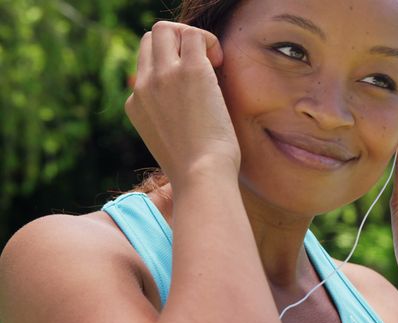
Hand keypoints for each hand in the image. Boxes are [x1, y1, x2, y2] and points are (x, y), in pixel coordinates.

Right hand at [125, 21, 239, 187]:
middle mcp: (144, 86)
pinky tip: (220, 62)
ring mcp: (163, 76)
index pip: (146, 68)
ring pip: (165, 30)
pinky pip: (194, 35)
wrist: (201, 176)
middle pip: (151, 41)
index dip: (172, 69)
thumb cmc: (198, 169)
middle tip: (203, 67)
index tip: (194, 90)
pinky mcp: (189, 71)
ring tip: (212, 62)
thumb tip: (191, 107)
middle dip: (177, 44)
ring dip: (191, 38)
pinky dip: (209, 41)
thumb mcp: (172, 144)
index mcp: (136, 105)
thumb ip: (171, 120)